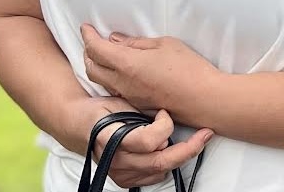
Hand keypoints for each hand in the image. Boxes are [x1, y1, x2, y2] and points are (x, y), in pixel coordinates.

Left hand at [80, 24, 219, 121]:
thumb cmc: (189, 68)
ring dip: (98, 66)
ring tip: (105, 53)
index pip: (96, 49)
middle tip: (94, 39)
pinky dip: (110, 78)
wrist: (205, 100)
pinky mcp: (137, 106)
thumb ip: (136, 43)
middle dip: (88, 52)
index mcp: (127, 64)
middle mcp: (123, 84)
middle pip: (91, 68)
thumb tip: (115, 40)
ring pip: (101, 81)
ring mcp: (129, 97)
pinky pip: (115, 91)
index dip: (88, 36)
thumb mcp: (164, 44)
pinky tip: (121, 70)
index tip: (86, 27)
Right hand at [85, 97, 212, 189]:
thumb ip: (139, 114)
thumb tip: (163, 124)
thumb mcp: (118, 102)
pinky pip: (154, 177)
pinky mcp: (124, 180)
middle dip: (188, 148)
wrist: (77, 126)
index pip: (149, 141)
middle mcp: (116, 161)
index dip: (164, 126)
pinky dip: (166, 163)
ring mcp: (120, 174)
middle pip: (160, 162)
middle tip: (206, 134)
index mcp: (112, 137)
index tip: (164, 112)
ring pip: (160, 171)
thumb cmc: (99, 110)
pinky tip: (174, 148)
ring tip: (193, 139)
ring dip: (179, 155)